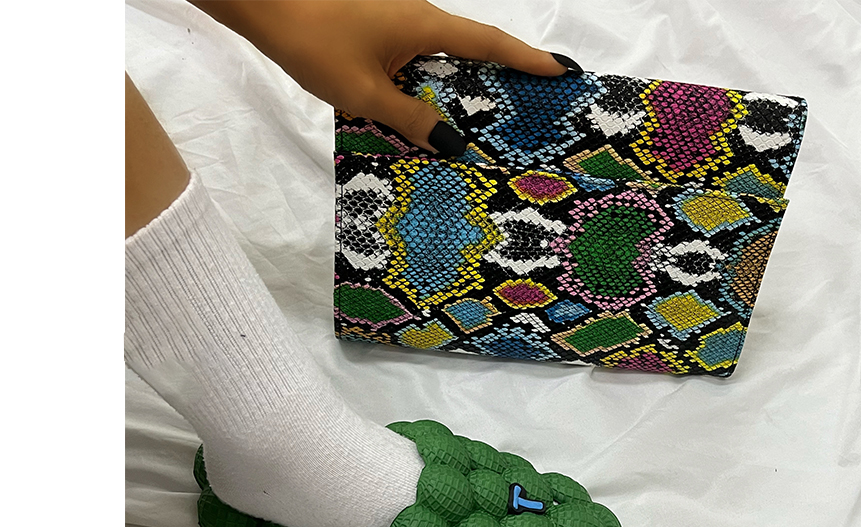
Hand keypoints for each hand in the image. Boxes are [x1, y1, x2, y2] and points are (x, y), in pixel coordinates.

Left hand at [193, 1, 575, 153]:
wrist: (264, 3)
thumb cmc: (315, 42)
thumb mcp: (366, 94)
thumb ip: (413, 120)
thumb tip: (454, 146)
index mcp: (426, 24)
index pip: (491, 44)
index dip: (529, 61)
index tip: (563, 72)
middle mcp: (420, 15)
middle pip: (474, 50)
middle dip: (504, 78)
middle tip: (533, 110)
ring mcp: (399, 19)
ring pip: (445, 57)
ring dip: (465, 87)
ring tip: (488, 124)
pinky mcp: (380, 27)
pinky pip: (420, 58)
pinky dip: (433, 84)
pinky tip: (431, 114)